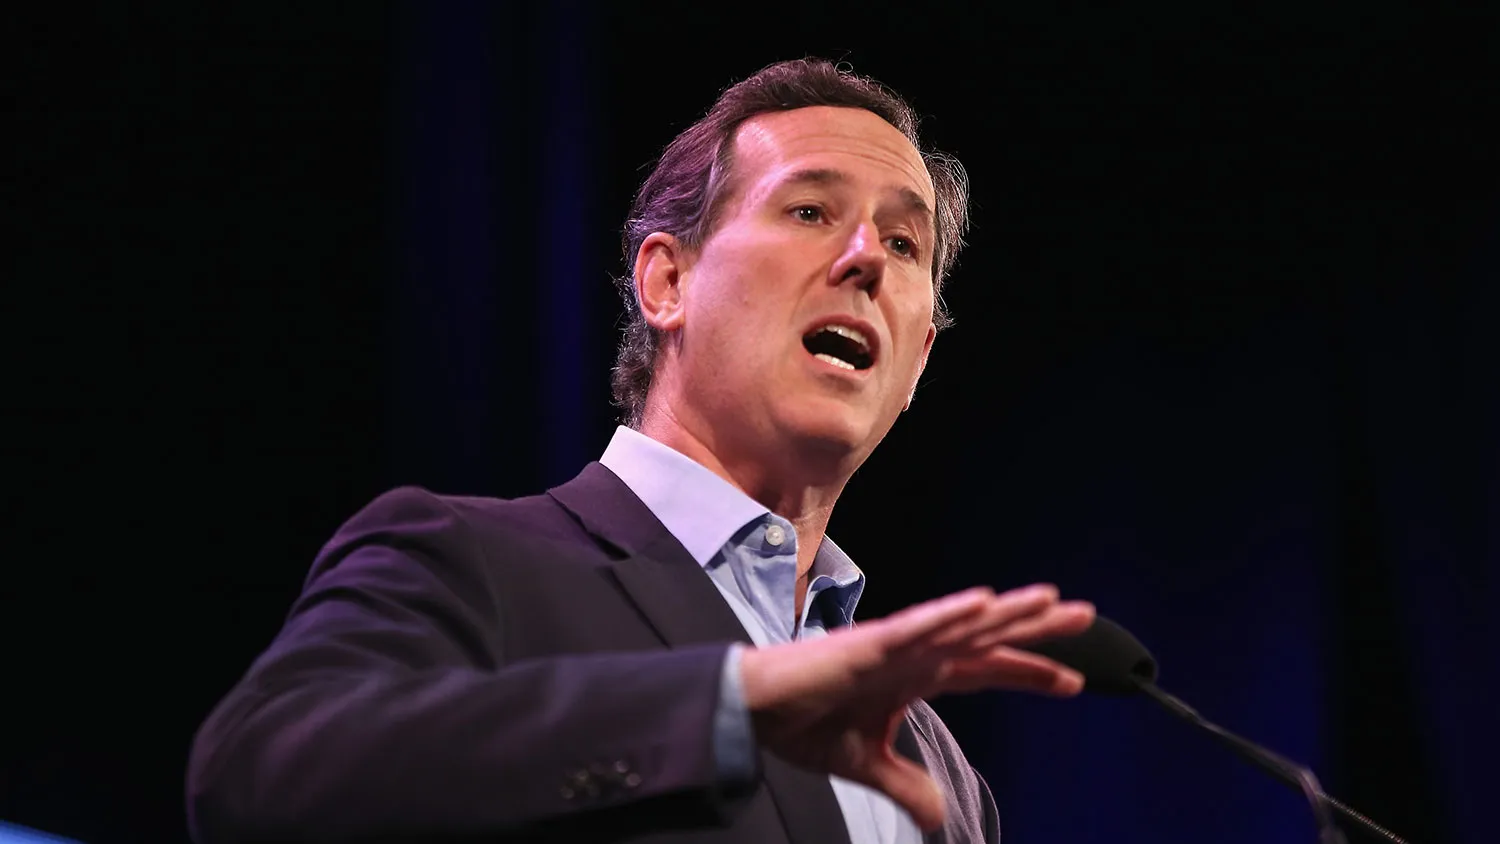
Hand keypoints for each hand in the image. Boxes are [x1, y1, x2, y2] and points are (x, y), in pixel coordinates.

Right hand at [737, 583, 1092, 831]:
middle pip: (987, 637)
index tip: (1074, 681)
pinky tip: (983, 603)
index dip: (1029, 672)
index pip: (985, 669)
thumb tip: (940, 818)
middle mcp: (914, 653)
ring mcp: (894, 645)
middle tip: (1087, 617)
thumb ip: (906, 784)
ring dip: (1007, 612)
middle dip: (1036, 629)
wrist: (751, 711)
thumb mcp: (867, 764)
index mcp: (915, 675)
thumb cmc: (802, 724)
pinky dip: (950, 614)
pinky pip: (917, 627)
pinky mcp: (868, 645)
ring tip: (1051, 601)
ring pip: (963, 624)